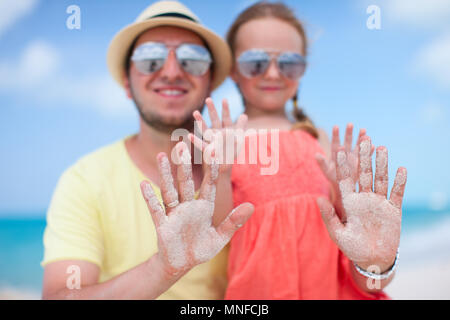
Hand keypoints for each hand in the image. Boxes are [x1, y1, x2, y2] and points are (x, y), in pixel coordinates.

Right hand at [140, 142, 253, 275]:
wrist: (182, 264)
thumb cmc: (201, 248)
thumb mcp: (221, 236)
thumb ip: (234, 221)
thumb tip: (252, 205)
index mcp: (204, 207)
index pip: (208, 184)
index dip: (211, 169)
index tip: (214, 150)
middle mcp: (188, 206)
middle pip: (186, 182)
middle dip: (184, 164)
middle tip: (182, 144)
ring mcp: (174, 214)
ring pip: (169, 190)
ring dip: (165, 174)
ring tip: (162, 155)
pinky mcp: (162, 225)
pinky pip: (155, 209)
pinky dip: (149, 197)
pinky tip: (144, 184)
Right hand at [189, 97, 247, 174]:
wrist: (225, 164)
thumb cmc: (232, 151)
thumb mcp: (239, 138)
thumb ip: (240, 127)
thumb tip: (244, 114)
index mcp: (226, 129)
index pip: (226, 118)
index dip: (225, 109)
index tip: (224, 99)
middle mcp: (217, 133)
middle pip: (214, 120)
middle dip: (212, 110)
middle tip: (208, 99)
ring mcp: (211, 140)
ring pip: (205, 129)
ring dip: (200, 121)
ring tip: (195, 112)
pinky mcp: (207, 149)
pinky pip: (201, 145)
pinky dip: (195, 141)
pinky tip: (189, 135)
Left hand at [317, 136, 406, 272]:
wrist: (372, 259)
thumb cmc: (352, 247)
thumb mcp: (337, 233)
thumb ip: (328, 215)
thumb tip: (317, 198)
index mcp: (349, 202)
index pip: (345, 179)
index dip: (342, 165)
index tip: (339, 149)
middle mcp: (364, 199)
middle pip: (363, 174)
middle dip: (363, 157)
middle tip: (363, 140)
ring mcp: (379, 203)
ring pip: (380, 179)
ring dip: (382, 164)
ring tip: (382, 147)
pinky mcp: (393, 210)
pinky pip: (397, 193)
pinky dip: (400, 182)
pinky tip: (401, 169)